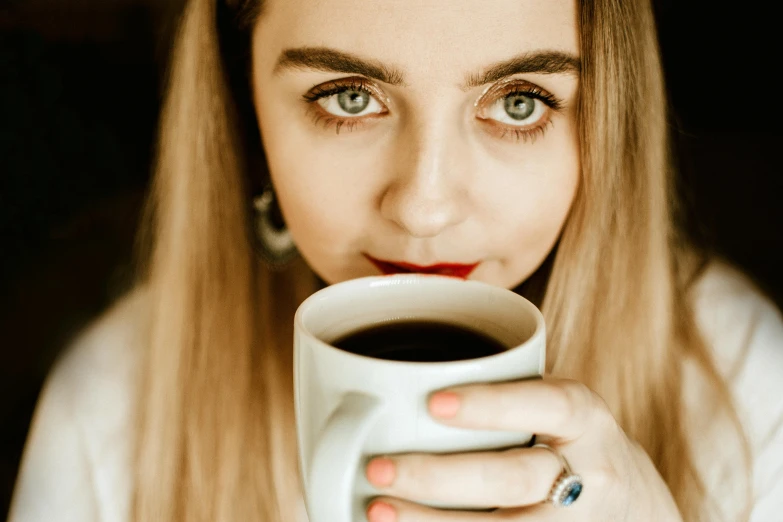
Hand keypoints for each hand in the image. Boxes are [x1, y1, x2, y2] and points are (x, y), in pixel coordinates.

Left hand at [363, 378, 682, 521]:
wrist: (637, 507)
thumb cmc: (573, 444)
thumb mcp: (559, 409)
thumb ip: (505, 396)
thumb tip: (392, 390)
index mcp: (584, 418)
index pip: (545, 405)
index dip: (491, 404)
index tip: (432, 403)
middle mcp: (590, 473)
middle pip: (510, 479)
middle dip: (437, 477)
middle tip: (377, 468)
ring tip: (377, 510)